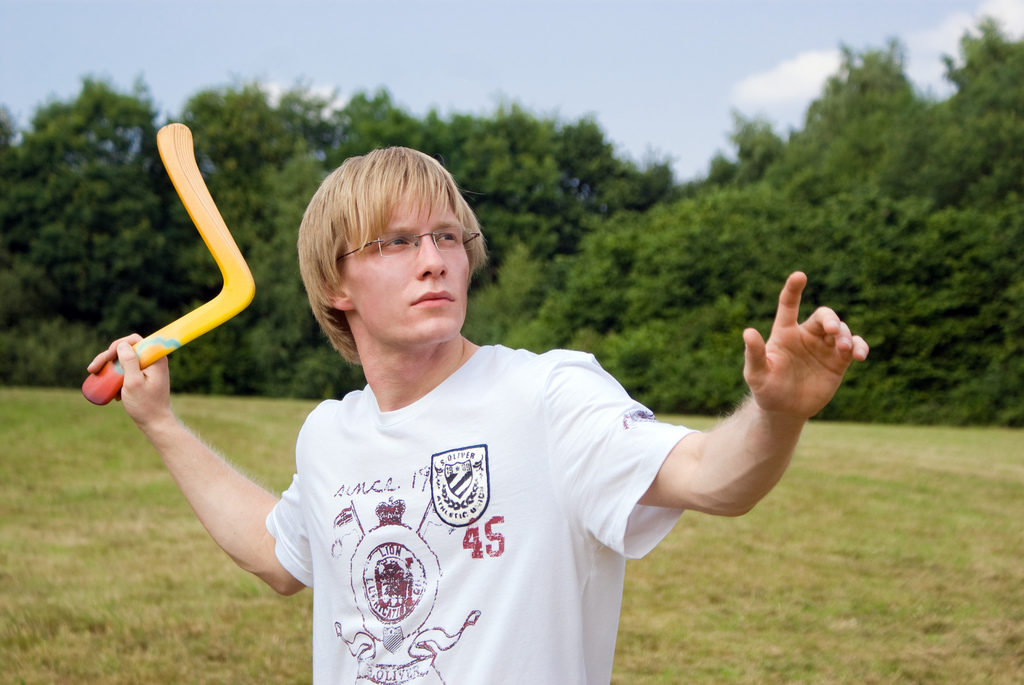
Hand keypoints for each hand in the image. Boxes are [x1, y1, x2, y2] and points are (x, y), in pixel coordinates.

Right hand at [87, 334, 172, 428]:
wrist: (155, 423)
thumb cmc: (145, 405)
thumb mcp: (133, 383)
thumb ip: (130, 362)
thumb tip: (123, 344)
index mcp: (155, 359)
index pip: (134, 340)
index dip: (117, 345)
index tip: (106, 358)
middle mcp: (154, 360)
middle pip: (126, 349)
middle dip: (107, 358)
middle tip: (92, 370)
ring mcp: (149, 369)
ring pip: (124, 360)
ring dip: (109, 368)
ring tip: (98, 379)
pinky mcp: (144, 377)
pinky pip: (127, 371)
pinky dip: (116, 377)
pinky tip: (111, 391)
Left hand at [742, 272, 868, 418]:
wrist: (784, 410)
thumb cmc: (766, 389)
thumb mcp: (756, 373)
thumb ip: (755, 353)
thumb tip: (748, 332)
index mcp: (785, 333)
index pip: (789, 305)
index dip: (793, 290)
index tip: (799, 275)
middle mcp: (806, 336)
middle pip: (824, 316)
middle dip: (831, 320)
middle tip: (834, 330)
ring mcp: (824, 348)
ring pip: (842, 331)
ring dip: (847, 336)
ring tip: (845, 349)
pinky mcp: (838, 362)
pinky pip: (854, 347)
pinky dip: (859, 347)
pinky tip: (859, 355)